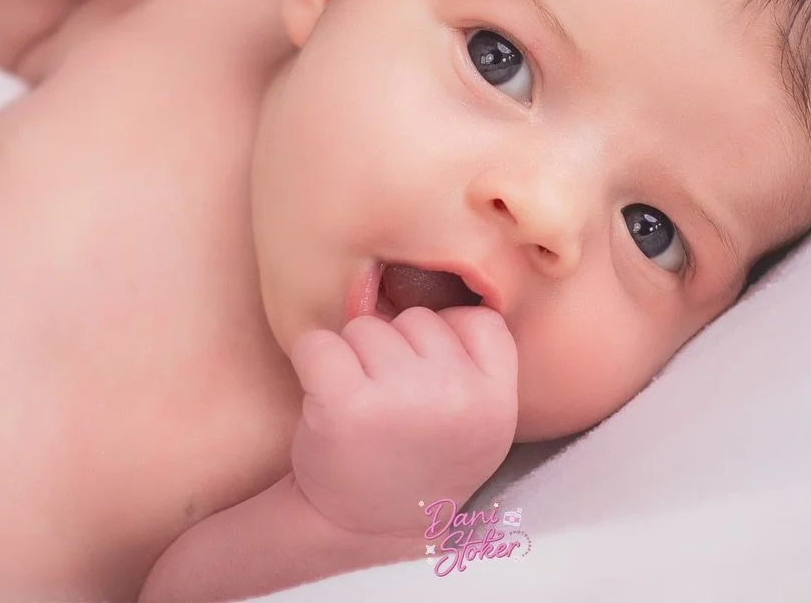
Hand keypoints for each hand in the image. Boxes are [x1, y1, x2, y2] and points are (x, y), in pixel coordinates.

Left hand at [289, 306, 517, 537]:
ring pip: (366, 325)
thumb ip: (480, 363)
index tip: (429, 384)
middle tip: (391, 403)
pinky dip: (313, 363)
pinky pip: (319, 342)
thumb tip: (445, 283)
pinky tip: (324, 398)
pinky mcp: (345, 403)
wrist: (362, 528)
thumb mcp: (483, 423)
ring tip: (361, 404)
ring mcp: (401, 397)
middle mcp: (455, 395)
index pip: (475, 319)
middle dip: (396, 350)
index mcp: (497, 400)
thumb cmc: (421, 461)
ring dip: (355, 357)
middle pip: (415, 318)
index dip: (445, 342)